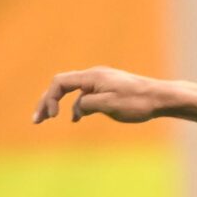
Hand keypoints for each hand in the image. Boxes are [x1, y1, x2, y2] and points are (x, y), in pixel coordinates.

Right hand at [34, 67, 171, 125]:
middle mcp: (93, 76)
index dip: (51, 99)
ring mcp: (100, 81)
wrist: (160, 97)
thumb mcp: (110, 106)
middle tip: (36, 120)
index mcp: (92, 77)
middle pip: (62, 85)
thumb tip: (76, 109)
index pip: (60, 82)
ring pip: (72, 90)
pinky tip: (74, 118)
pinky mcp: (107, 89)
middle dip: (47, 101)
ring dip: (58, 103)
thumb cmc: (137, 102)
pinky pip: (84, 94)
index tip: (53, 117)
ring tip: (48, 119)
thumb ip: (88, 105)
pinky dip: (75, 105)